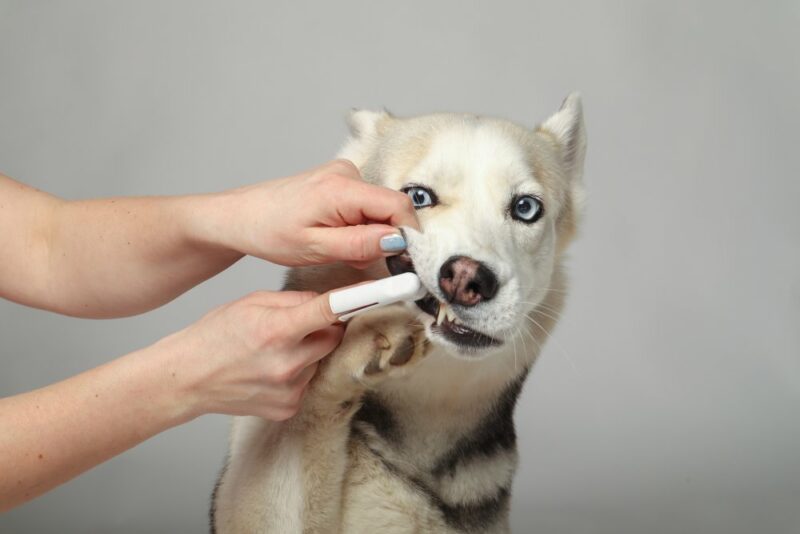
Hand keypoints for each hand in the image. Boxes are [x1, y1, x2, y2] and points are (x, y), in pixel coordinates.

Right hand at [159, 289, 342, 420]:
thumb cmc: (213, 337)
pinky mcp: (288, 407)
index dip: (356, 301)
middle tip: (296, 327)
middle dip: (323, 330)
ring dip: (309, 353)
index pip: (328, 312)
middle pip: (333, 339)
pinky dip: (299, 374)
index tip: (380, 292)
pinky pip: (310, 382)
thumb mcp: (251, 303)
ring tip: (274, 352)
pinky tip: (271, 371)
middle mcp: (286, 362)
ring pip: (322, 361)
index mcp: (276, 330)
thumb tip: (326, 302)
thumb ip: (294, 300)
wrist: (186, 379)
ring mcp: (289, 389)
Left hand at [198, 159, 418, 267]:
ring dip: (370, 235)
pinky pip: (366, 206)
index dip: (408, 235)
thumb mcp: (316, 249)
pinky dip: (360, 226)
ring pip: (380, 209)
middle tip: (358, 260)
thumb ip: (360, 245)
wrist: (241, 216)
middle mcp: (347, 173)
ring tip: (339, 250)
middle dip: (385, 239)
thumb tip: (398, 242)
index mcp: (341, 188)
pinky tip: (337, 238)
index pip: (398, 206)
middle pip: (391, 208)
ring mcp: (344, 173)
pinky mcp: (341, 180)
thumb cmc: (269, 232)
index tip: (404, 262)